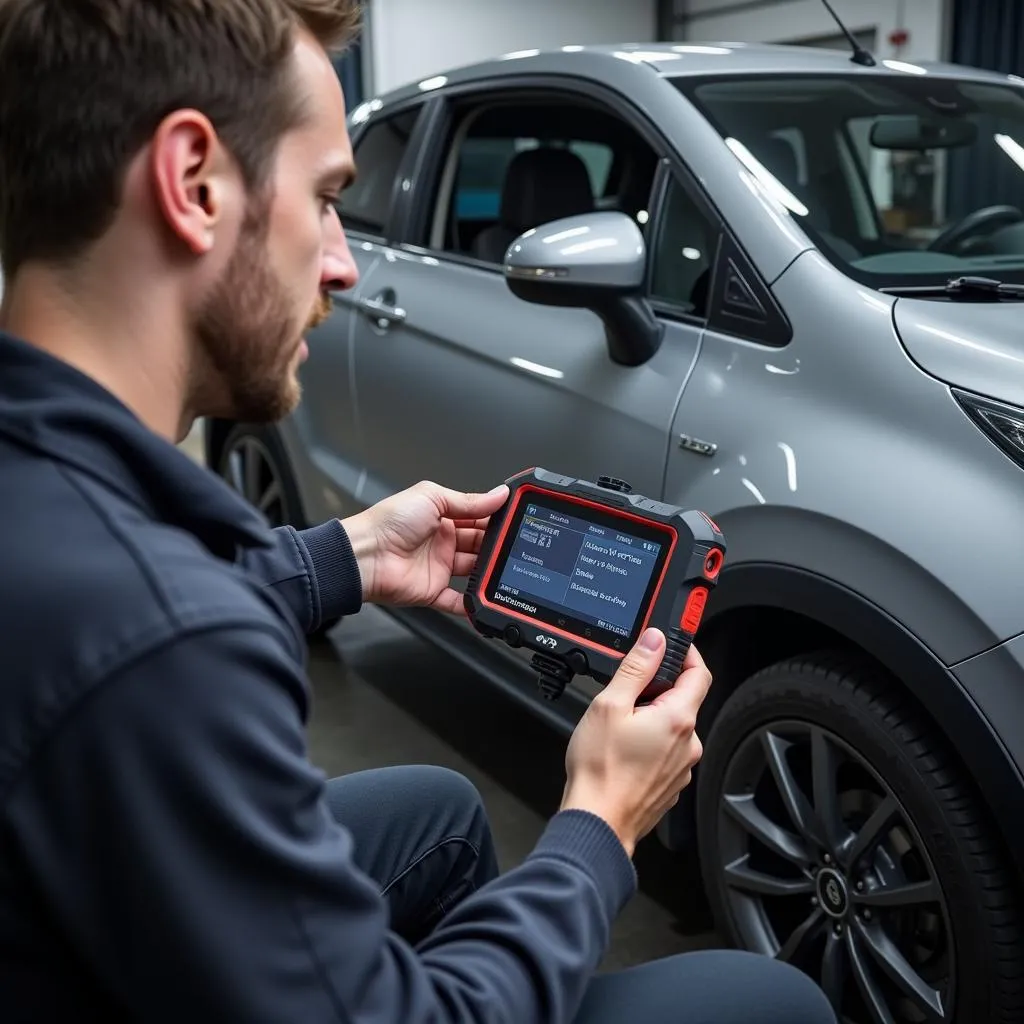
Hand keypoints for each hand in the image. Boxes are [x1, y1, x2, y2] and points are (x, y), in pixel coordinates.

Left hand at [341, 480, 508, 613]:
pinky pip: (458, 601)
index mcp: (442, 517)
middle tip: (514, 547)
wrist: (365, 555)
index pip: (478, 519)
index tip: (516, 521)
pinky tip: (487, 601)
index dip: (496, 521)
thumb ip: (469, 500)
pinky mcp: (433, 591)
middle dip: (496, 547)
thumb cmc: (389, 522)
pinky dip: (472, 604)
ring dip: (489, 572)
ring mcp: (439, 567)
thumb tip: (499, 494)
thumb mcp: (432, 497)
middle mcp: (442, 542)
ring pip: (474, 572)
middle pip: (480, 546)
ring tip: (506, 570)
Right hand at [560, 629, 711, 856]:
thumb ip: (636, 668)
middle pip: (684, 700)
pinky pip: (666, 752)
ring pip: (673, 727)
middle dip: (659, 689)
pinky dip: (650, 743)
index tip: (671, 645)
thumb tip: (654, 641)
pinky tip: (623, 751)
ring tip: (619, 727)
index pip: (699, 673)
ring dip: (653, 718)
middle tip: (628, 690)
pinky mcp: (671, 783)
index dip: (687, 653)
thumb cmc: (600, 770)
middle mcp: (688, 743)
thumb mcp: (609, 705)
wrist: (597, 821)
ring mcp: (681, 766)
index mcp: (677, 718)